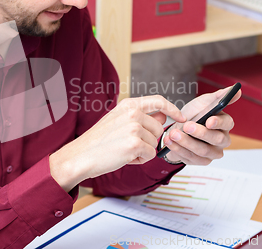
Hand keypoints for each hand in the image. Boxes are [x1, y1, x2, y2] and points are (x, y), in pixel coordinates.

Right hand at [49, 96, 185, 191]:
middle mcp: (132, 113)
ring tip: (123, 150)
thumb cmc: (98, 141)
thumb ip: (141, 116)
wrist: (80, 156)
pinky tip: (124, 157)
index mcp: (128, 105)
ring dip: (143, 151)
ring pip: (155, 143)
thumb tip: (163, 115)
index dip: (173, 109)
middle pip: (159, 128)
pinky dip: (140, 160)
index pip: (159, 101)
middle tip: (128, 145)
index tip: (180, 117)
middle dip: (149, 140)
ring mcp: (134, 128)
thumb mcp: (118, 121)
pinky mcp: (135, 144)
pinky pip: (150, 154)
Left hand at [163, 86, 241, 164]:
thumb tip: (237, 90)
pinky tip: (170, 142)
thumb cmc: (194, 114)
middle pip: (216, 139)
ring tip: (173, 134)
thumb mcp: (204, 102)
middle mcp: (222, 140)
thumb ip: (220, 96)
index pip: (228, 124)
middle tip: (186, 126)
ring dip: (186, 142)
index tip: (208, 120)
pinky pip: (191, 158)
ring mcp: (212, 153)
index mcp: (225, 124)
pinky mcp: (201, 161)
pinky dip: (179, 150)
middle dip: (200, 133)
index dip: (219, 123)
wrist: (178, 127)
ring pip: (202, 151)